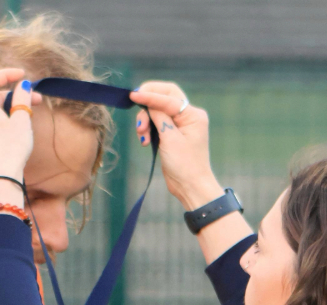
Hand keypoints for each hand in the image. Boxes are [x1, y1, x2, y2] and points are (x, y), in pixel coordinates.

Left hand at [0, 68, 33, 181]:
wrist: (2, 177)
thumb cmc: (12, 147)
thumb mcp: (21, 119)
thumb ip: (22, 98)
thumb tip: (23, 86)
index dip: (7, 74)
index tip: (23, 75)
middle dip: (15, 95)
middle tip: (36, 99)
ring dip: (10, 108)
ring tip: (28, 114)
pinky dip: (2, 119)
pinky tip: (16, 126)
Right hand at [129, 82, 223, 209]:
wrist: (190, 186)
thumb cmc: (184, 165)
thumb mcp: (170, 139)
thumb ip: (160, 117)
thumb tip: (149, 102)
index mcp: (193, 115)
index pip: (168, 98)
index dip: (150, 96)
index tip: (133, 95)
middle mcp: (188, 116)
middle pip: (165, 97)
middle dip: (149, 103)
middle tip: (137, 113)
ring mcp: (180, 124)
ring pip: (158, 110)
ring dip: (146, 120)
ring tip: (142, 136)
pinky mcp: (172, 133)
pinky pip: (157, 122)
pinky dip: (148, 128)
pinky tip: (145, 141)